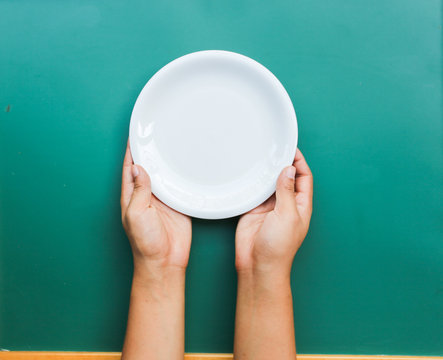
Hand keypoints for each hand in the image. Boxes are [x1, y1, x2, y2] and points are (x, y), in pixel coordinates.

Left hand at [121, 141, 190, 359]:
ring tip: (171, 142)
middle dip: (149, 150)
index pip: (130, 167)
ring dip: (165, 160)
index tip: (136, 132)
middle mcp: (146, 194)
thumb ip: (139, 190)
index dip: (132, 150)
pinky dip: (180, 175)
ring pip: (163, 174)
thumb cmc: (145, 242)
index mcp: (131, 195)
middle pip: (147, 167)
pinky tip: (184, 164)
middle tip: (156, 131)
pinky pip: (178, 185)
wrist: (164, 261)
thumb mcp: (137, 214)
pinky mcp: (177, 204)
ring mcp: (162, 199)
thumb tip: (138, 167)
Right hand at [235, 149, 312, 275]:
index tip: (291, 148)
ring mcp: (270, 207)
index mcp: (300, 205)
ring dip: (267, 172)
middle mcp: (286, 204)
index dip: (299, 162)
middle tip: (274, 149)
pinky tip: (250, 173)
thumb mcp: (287, 215)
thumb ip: (286, 191)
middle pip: (287, 178)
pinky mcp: (254, 210)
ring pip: (270, 183)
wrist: (258, 264)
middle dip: (282, 164)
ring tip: (261, 157)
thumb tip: (289, 170)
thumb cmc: (278, 247)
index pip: (303, 178)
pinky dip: (253, 182)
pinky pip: (255, 191)